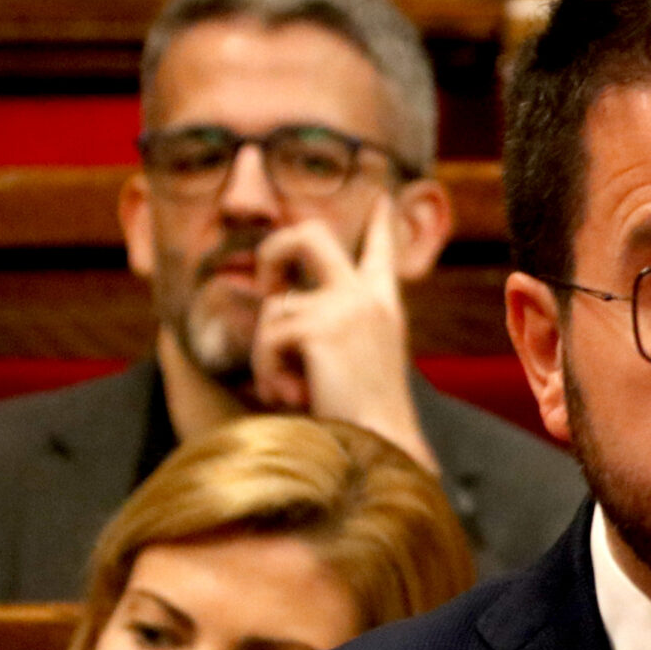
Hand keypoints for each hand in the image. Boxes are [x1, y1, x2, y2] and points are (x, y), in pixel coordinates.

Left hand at [250, 195, 438, 472]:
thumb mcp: (354, 368)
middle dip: (274, 249)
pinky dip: (269, 372)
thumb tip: (281, 308)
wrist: (382, 450)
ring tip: (295, 393)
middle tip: (266, 286)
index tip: (383, 199)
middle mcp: (367, 299)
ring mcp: (346, 307)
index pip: (380, 255)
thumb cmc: (364, 426)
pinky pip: (268, 337)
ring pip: (274, 306)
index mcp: (383, 310)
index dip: (381, 226)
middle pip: (311, 233)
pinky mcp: (321, 326)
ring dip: (270, 355)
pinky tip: (295, 397)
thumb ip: (330, 334)